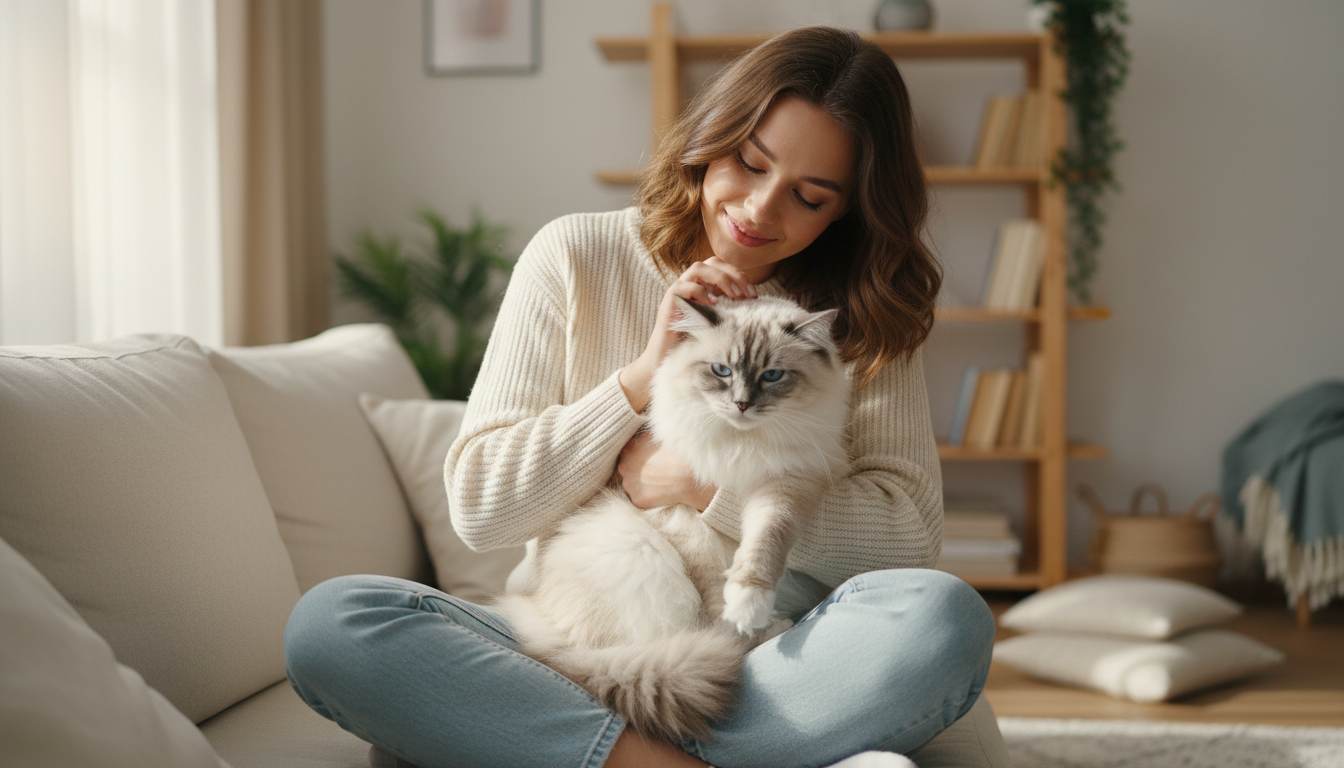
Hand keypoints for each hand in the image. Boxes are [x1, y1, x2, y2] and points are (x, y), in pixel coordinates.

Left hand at [616, 431, 716, 510]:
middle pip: (627, 468)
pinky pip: (640, 498)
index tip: (648, 458)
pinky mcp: (637, 500)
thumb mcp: (659, 435)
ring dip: (641, 483)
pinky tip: (661, 491)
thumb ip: (646, 436)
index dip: (638, 455)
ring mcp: (629, 484)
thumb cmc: (677, 452)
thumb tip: (643, 435)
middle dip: (637, 469)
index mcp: (627, 448)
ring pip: (632, 484)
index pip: (627, 451)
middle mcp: (623, 466)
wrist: (688, 474)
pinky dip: (648, 496)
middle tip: (655, 470)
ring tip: (660, 481)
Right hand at [618, 258, 756, 412]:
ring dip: (719, 279)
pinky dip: (700, 291)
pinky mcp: (670, 300)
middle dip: (733, 274)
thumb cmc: (696, 340)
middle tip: (746, 294)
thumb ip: (731, 309)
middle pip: (713, 262)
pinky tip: (713, 304)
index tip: (754, 295)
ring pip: (698, 268)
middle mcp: (692, 283)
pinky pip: (683, 286)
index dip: (741, 276)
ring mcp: (680, 289)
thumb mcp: (719, 321)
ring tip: (733, 296)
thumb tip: (756, 306)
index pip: (724, 267)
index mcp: (705, 285)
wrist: (669, 355)